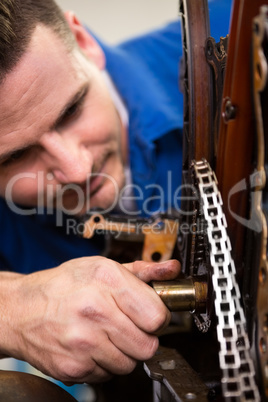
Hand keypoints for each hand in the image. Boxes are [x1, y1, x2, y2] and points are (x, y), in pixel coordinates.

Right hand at [0, 257, 179, 383]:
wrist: (21, 310)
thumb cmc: (63, 285)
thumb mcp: (101, 267)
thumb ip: (142, 271)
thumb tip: (172, 270)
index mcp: (106, 280)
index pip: (157, 315)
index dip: (157, 318)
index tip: (149, 316)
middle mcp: (95, 310)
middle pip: (147, 345)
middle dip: (142, 337)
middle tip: (127, 326)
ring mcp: (83, 342)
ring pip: (130, 364)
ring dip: (123, 352)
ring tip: (106, 335)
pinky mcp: (73, 367)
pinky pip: (108, 375)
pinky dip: (104, 363)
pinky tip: (91, 346)